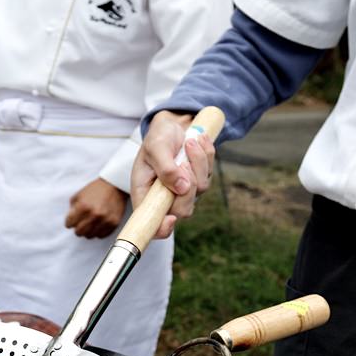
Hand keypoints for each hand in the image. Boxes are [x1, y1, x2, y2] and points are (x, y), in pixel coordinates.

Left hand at [65, 178, 126, 238]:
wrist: (115, 186)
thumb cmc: (95, 190)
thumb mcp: (79, 195)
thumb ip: (72, 209)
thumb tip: (70, 222)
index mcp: (83, 206)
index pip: (69, 224)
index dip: (69, 222)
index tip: (72, 221)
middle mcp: (94, 215)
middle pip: (78, 233)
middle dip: (77, 228)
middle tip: (80, 224)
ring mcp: (105, 220)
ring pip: (89, 236)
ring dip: (88, 231)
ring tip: (90, 224)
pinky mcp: (113, 223)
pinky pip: (101, 236)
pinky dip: (98, 232)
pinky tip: (98, 225)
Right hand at [130, 110, 215, 238]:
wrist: (172, 126)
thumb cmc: (158, 138)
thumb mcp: (155, 147)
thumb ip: (166, 168)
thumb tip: (183, 188)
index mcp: (145, 196)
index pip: (152, 224)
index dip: (161, 229)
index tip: (171, 219)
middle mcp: (164, 199)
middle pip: (183, 210)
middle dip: (189, 183)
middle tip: (183, 160)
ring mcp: (183, 193)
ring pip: (200, 189)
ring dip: (198, 162)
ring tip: (189, 142)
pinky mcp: (199, 182)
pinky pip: (209, 174)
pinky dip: (206, 156)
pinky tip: (197, 142)